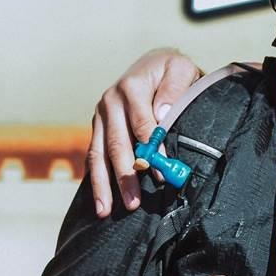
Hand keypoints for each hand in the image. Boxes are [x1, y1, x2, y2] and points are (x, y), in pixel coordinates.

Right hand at [89, 49, 202, 216]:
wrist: (153, 64)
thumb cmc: (172, 71)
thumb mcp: (181, 69)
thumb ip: (174, 88)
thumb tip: (162, 115)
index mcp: (131, 87)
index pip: (142, 125)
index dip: (151, 151)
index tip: (161, 174)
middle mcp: (110, 101)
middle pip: (116, 143)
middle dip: (125, 175)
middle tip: (133, 202)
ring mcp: (101, 115)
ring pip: (99, 153)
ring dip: (104, 183)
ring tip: (107, 210)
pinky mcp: (98, 127)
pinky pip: (93, 155)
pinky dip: (95, 179)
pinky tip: (99, 201)